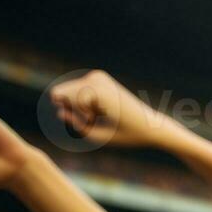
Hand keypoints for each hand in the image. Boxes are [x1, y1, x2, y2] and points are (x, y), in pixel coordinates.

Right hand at [48, 70, 176, 147]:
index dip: (74, 115)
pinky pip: (77, 92)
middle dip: (74, 110)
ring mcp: (97, 75)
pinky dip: (85, 104)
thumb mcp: (98, 136)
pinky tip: (101, 111)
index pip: (60, 96)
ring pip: (68, 92)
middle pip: (62, 93)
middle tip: (96, 120)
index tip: (94, 122)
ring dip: (80, 108)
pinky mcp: (99, 77)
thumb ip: (75, 124)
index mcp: (97, 91)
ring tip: (100, 116)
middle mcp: (96, 78)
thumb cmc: (126, 134)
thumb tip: (60, 110)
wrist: (151, 124)